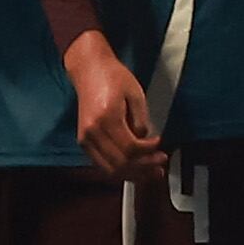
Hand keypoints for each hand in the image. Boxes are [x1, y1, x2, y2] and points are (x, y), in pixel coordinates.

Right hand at [65, 33, 166, 182]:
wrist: (89, 70)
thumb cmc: (113, 78)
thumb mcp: (135, 94)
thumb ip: (141, 120)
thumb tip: (144, 140)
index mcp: (107, 118)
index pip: (131, 147)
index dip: (148, 151)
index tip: (160, 144)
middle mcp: (92, 131)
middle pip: (120, 162)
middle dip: (144, 168)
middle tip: (160, 165)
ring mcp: (85, 138)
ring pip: (110, 169)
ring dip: (132, 174)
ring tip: (150, 173)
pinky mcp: (83, 141)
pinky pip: (101, 164)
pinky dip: (119, 170)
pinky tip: (133, 170)